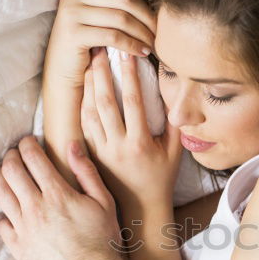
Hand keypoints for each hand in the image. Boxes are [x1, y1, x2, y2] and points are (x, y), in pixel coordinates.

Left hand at [0, 135, 122, 259]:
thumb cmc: (103, 241)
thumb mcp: (104, 202)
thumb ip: (87, 172)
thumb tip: (72, 146)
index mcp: (57, 194)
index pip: (33, 158)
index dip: (27, 145)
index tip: (28, 141)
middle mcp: (35, 208)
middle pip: (10, 171)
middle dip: (11, 156)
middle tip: (14, 153)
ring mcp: (24, 228)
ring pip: (0, 194)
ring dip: (1, 178)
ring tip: (7, 175)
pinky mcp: (19, 247)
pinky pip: (2, 224)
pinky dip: (4, 213)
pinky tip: (12, 211)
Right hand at [43, 0, 156, 88]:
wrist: (63, 73)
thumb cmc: (85, 43)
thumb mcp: (94, 13)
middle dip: (147, 15)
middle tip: (160, 30)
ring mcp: (71, 13)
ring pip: (121, 18)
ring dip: (143, 33)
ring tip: (154, 44)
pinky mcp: (74, 34)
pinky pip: (113, 36)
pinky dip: (132, 45)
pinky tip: (143, 53)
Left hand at [81, 47, 182, 212]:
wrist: (140, 208)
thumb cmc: (160, 179)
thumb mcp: (174, 153)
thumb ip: (174, 125)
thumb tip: (176, 97)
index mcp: (140, 144)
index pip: (134, 102)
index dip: (131, 76)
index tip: (129, 55)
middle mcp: (118, 146)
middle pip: (106, 103)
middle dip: (103, 74)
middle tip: (100, 51)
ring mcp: (102, 151)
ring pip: (90, 113)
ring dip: (89, 87)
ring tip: (90, 64)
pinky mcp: (92, 155)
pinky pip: (84, 126)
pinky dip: (82, 105)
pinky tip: (84, 89)